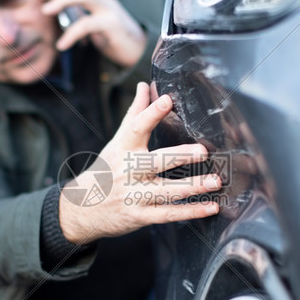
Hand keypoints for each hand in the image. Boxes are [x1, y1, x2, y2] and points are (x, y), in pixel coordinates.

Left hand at [39, 0, 146, 68]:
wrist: (139, 52)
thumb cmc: (112, 35)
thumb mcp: (92, 20)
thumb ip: (77, 8)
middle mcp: (106, 0)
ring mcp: (111, 11)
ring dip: (63, 0)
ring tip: (46, 11)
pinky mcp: (114, 27)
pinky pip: (89, 24)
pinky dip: (72, 33)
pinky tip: (61, 45)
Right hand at [59, 83, 221, 244]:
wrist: (83, 209)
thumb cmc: (107, 170)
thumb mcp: (117, 141)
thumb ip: (135, 114)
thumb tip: (145, 85)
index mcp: (123, 148)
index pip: (136, 127)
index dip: (151, 113)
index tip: (167, 99)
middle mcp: (129, 171)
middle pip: (155, 162)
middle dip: (179, 156)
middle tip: (202, 151)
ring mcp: (134, 195)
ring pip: (166, 191)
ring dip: (192, 187)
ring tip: (215, 181)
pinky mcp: (141, 215)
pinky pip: (168, 214)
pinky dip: (191, 212)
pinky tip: (211, 207)